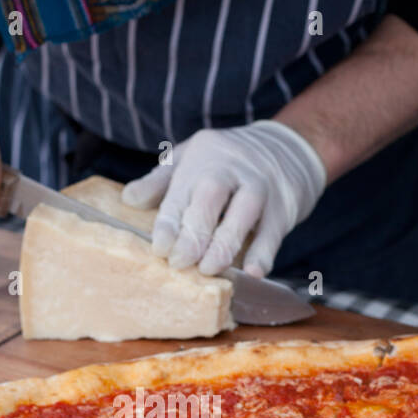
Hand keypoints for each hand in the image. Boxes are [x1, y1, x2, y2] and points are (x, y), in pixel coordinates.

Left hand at [121, 120, 325, 276]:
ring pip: (244, 211)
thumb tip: (127, 199)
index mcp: (202, 157)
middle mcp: (231, 167)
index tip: (159, 249)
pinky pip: (274, 230)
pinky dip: (264, 252)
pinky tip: (254, 271)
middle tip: (180, 263)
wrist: (289, 147)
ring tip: (210, 269)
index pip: (181, 190)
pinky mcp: (285, 205)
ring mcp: (261, 185)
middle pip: (211, 196)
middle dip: (194, 233)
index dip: (169, 222)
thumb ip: (160, 181)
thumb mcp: (192, 158)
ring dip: (226, 243)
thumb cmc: (229, 160)